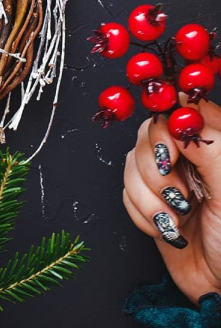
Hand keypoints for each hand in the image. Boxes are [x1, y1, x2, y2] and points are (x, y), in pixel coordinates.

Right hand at [123, 97, 220, 302]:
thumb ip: (209, 146)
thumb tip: (180, 109)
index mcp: (214, 141)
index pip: (179, 109)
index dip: (167, 127)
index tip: (172, 154)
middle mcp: (187, 154)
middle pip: (147, 134)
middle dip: (156, 172)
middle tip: (181, 196)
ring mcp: (166, 177)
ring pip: (131, 164)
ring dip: (150, 200)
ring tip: (178, 219)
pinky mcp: (148, 200)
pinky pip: (125, 193)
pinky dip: (143, 215)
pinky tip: (168, 229)